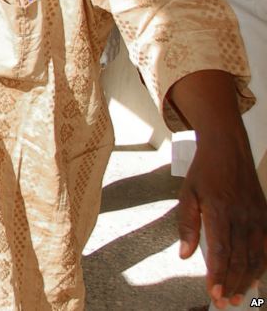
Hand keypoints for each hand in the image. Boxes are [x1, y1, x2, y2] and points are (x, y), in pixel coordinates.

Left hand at [177, 131, 266, 306]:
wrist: (228, 149)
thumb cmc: (205, 172)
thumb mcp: (187, 195)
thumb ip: (187, 226)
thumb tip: (185, 254)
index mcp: (219, 211)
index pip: (220, 251)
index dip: (218, 275)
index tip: (213, 292)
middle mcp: (242, 216)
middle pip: (240, 259)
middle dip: (232, 284)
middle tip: (224, 302)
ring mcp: (257, 217)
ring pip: (256, 256)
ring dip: (247, 279)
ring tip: (237, 295)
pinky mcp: (265, 216)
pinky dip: (262, 265)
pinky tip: (254, 277)